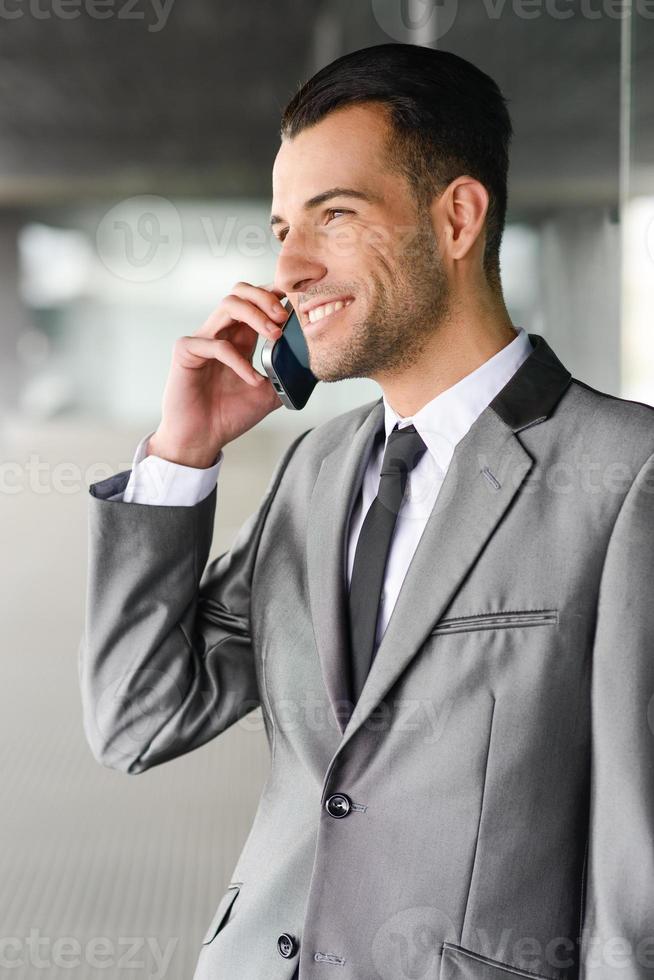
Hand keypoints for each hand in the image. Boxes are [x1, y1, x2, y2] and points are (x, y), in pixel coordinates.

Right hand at [147, 282, 287, 467]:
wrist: (202, 439)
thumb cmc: (229, 415)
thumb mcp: (269, 394)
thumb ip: (286, 375)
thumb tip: (315, 364)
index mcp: (239, 338)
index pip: (256, 301)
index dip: (275, 293)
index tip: (297, 301)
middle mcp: (220, 333)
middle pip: (240, 291)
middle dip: (266, 298)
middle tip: (285, 318)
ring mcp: (202, 339)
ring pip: (228, 305)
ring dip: (256, 316)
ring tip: (275, 336)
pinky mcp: (186, 352)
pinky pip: (216, 345)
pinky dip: (239, 361)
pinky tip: (252, 379)